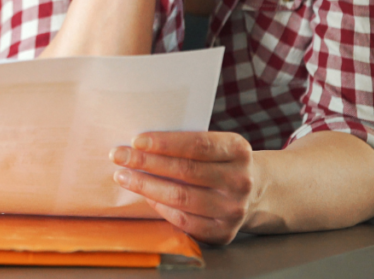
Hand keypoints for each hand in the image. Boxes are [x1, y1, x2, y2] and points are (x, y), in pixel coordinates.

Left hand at [110, 131, 256, 244]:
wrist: (253, 192)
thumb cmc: (220, 161)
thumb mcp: (216, 144)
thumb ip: (187, 143)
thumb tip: (140, 144)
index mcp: (238, 150)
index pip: (198, 145)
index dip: (165, 143)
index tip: (136, 140)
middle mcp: (240, 180)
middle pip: (186, 171)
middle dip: (147, 163)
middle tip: (119, 156)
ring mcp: (233, 209)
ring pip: (181, 197)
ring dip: (146, 186)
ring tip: (123, 176)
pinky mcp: (223, 232)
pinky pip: (184, 220)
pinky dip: (160, 207)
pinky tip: (146, 196)